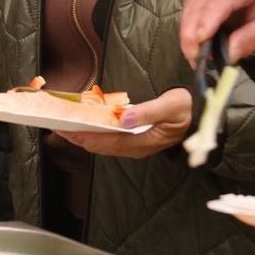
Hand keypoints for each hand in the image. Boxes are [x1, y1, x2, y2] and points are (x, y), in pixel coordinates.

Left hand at [55, 88, 191, 158]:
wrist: (200, 115)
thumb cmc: (186, 109)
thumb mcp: (171, 107)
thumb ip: (148, 112)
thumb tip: (123, 117)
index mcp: (142, 143)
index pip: (105, 142)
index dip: (82, 135)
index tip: (63, 127)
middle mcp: (134, 147)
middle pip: (98, 145)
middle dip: (75, 135)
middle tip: (54, 123)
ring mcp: (133, 145)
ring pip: (101, 143)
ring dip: (81, 134)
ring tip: (62, 123)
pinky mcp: (133, 139)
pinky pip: (107, 138)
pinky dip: (92, 130)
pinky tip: (82, 122)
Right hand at [178, 0, 254, 65]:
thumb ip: (249, 40)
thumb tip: (226, 56)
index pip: (220, 2)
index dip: (206, 23)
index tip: (198, 44)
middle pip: (200, 4)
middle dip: (192, 33)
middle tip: (194, 59)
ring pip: (190, 6)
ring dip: (187, 32)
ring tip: (193, 55)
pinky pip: (188, 7)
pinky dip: (187, 26)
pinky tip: (192, 41)